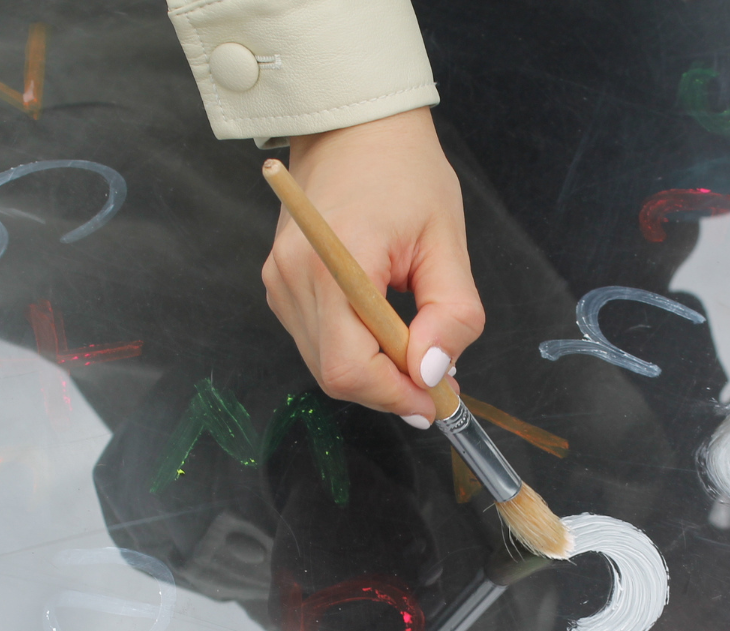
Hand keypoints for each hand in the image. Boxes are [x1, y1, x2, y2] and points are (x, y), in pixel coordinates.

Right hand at [262, 108, 484, 424]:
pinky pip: (318, 343)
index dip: (394, 396)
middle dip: (390, 391)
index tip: (436, 402)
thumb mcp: (447, 242)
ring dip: (375, 376)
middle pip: (336, 375)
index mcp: (333, 262)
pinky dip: (356, 354)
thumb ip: (450, 315)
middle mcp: (293, 277)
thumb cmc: (405, 174)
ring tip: (417, 358)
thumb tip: (433, 373)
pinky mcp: (280, 286)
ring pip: (326, 365)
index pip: (350, 367)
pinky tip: (386, 338)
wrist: (356, 128)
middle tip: (436, 385)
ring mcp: (280, 282)